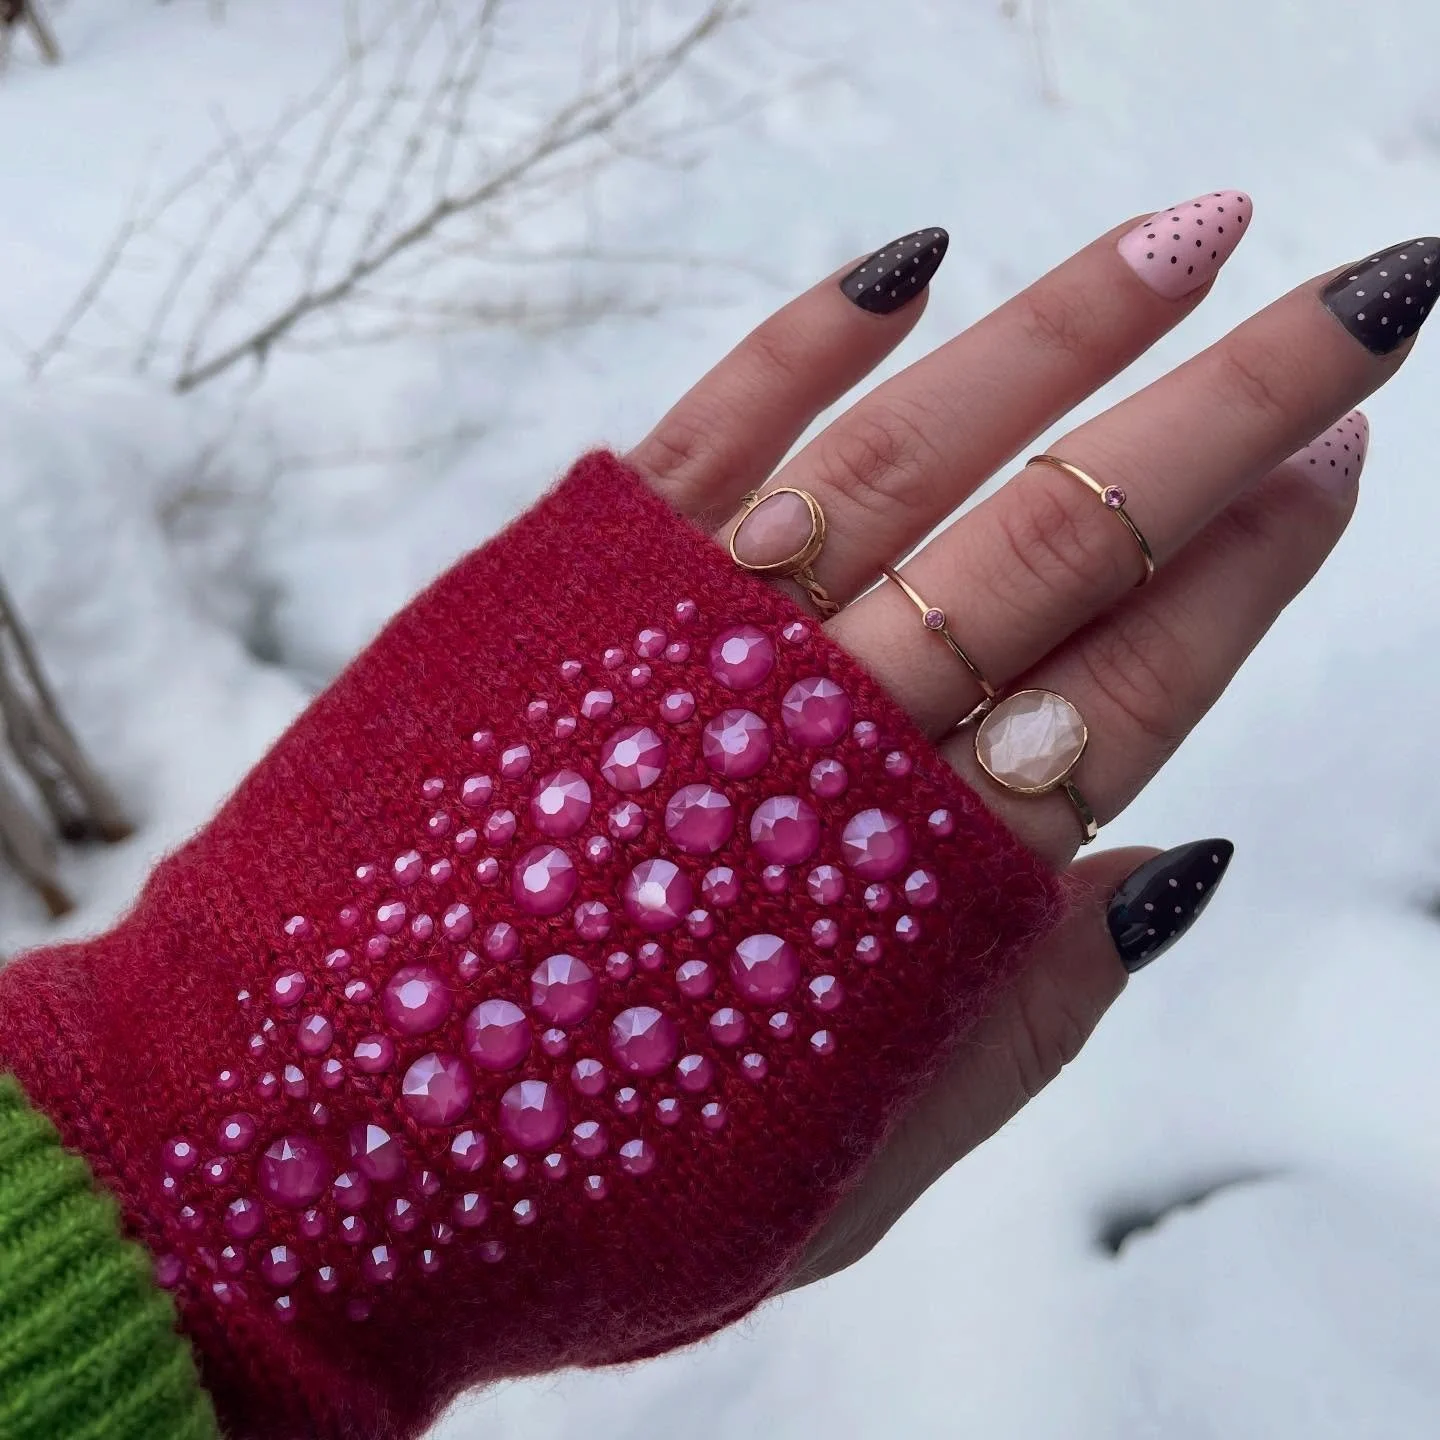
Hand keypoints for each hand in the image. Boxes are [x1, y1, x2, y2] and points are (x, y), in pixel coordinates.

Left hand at [627, 203, 1427, 1283]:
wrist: (305, 1155)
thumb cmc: (584, 1189)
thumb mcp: (854, 1171)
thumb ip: (1021, 1019)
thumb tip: (1172, 864)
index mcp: (916, 885)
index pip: (1134, 687)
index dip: (1247, 571)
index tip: (1335, 460)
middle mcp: (819, 737)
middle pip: (1065, 543)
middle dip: (1227, 410)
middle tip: (1356, 298)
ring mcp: (685, 647)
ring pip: (911, 456)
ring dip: (1061, 335)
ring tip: (1185, 234)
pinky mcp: (556, 591)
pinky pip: (706, 437)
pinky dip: (804, 350)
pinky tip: (907, 267)